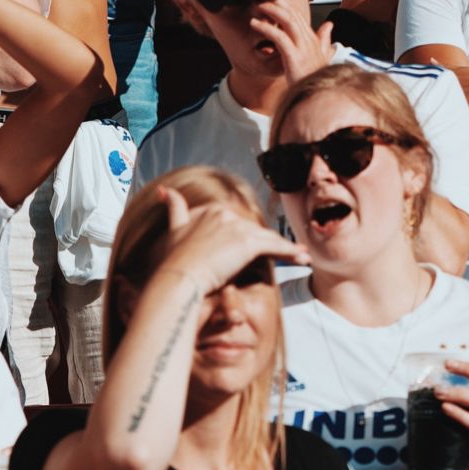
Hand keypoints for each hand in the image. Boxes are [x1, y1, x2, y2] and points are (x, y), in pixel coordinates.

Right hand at [146, 188, 307, 299]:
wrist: (179, 278)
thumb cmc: (174, 261)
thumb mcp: (173, 230)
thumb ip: (174, 208)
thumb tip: (164, 190)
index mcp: (212, 210)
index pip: (240, 226)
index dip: (253, 238)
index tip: (263, 247)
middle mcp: (226, 214)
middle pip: (255, 231)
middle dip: (272, 244)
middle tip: (291, 254)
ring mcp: (237, 226)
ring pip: (267, 239)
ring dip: (287, 249)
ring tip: (302, 257)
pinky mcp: (247, 242)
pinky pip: (275, 246)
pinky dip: (291, 252)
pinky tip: (303, 258)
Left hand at [251, 0, 334, 83]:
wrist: (318, 97)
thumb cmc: (316, 79)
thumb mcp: (323, 57)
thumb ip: (324, 40)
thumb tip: (329, 25)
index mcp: (314, 40)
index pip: (299, 16)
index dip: (286, 6)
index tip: (273, 0)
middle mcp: (309, 40)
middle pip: (293, 14)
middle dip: (277, 4)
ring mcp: (302, 48)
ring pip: (287, 20)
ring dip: (271, 10)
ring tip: (258, 6)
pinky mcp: (294, 56)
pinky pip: (278, 36)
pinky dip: (265, 27)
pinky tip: (254, 24)